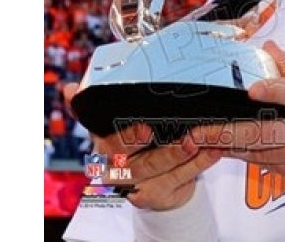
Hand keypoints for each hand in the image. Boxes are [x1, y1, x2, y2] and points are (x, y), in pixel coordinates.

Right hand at [62, 83, 222, 210]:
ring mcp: (137, 185)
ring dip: (186, 156)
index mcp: (105, 145)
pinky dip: (199, 164)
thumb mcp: (117, 120)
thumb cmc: (136, 139)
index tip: (147, 130)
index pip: (111, 142)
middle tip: (187, 138)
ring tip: (203, 141)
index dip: (128, 137)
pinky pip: (180, 179)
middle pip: (140, 163)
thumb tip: (69, 89)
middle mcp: (117, 168)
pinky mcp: (156, 194)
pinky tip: (214, 150)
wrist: (149, 173)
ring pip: (162, 171)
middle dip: (166, 151)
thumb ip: (99, 104)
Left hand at [191, 41, 284, 192]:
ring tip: (205, 141)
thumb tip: (268, 51)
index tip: (251, 88)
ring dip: (234, 148)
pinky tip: (234, 151)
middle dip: (232, 134)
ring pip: (266, 155)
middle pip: (273, 134)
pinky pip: (276, 168)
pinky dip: (254, 159)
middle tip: (202, 132)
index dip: (275, 89)